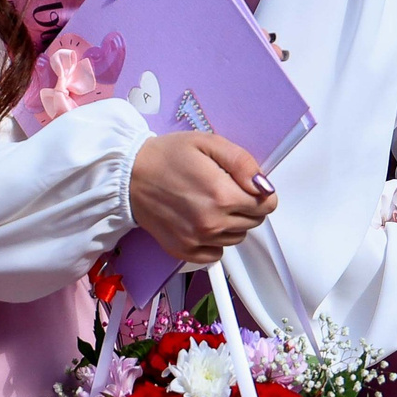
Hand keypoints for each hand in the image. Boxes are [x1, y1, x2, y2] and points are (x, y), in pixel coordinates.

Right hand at [129, 132, 278, 265]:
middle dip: (246, 206)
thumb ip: (243, 163)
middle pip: (254, 222)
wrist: (129, 176)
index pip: (267, 205)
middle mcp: (212, 222)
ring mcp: (198, 239)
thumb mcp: (208, 143)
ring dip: (231, 222)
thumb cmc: (167, 157)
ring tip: (209, 203)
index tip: (246, 186)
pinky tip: (201, 221)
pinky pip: (216, 253)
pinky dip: (214, 240)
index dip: (261, 193)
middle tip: (224, 190)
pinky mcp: (185, 251)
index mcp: (222, 194)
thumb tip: (264, 185)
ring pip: (237, 237)